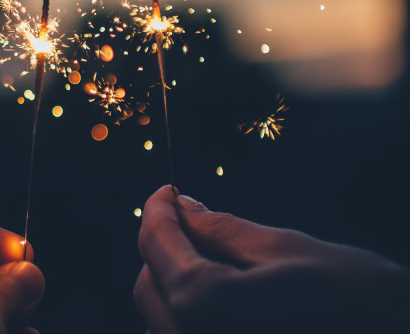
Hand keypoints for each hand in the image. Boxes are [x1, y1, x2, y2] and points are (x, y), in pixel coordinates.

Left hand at [134, 185, 409, 332]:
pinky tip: (223, 286)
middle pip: (149, 283)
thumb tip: (182, 207)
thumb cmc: (354, 301)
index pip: (156, 246)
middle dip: (164, 244)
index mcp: (203, 307)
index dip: (156, 211)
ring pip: (163, 313)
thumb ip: (220, 229)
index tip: (165, 192)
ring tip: (212, 250)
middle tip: (190, 216)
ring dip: (177, 275)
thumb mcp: (282, 250)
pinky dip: (193, 306)